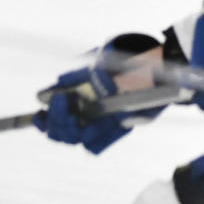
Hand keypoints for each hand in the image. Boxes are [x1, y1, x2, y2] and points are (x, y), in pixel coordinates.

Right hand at [33, 32, 162, 153]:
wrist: (160, 66)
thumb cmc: (130, 57)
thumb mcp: (102, 59)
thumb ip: (80, 72)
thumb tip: (59, 82)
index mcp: (78, 93)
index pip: (52, 116)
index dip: (45, 119)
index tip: (43, 112)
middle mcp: (86, 111)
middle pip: (61, 132)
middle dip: (58, 123)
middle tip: (64, 105)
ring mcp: (100, 121)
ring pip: (77, 140)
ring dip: (74, 131)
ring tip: (82, 119)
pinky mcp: (116, 128)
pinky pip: (97, 145)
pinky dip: (95, 138)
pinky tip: (98, 128)